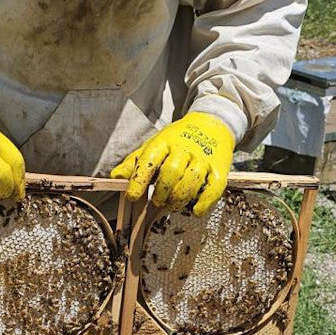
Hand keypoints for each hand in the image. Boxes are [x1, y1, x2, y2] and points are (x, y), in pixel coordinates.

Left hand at [111, 112, 234, 213]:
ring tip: (172, 204)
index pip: (150, 160)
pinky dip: (204, 202)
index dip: (139, 179)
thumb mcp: (154, 145)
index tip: (132, 195)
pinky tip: (195, 210)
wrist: (211, 124)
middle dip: (161, 191)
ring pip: (192, 180)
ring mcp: (204, 159)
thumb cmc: (177, 139)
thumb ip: (135, 162)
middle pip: (171, 171)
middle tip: (156, 202)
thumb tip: (115, 176)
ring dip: (179, 198)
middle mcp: (185, 149)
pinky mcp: (219, 170)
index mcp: (165, 142)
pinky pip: (214, 189)